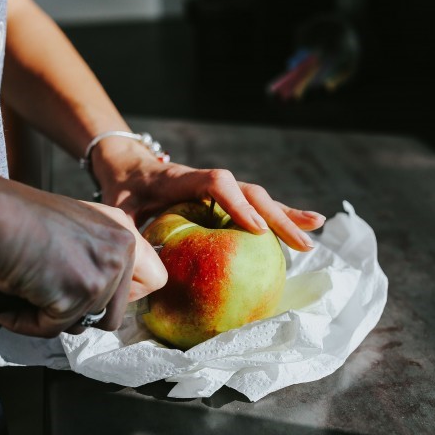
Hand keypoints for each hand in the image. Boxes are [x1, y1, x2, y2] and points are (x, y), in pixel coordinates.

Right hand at [0, 183, 166, 336]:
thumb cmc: (17, 218)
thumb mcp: (75, 228)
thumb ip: (98, 255)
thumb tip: (103, 295)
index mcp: (123, 231)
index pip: (154, 280)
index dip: (125, 297)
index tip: (95, 294)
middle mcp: (120, 250)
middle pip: (116, 315)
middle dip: (80, 312)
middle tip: (50, 293)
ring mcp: (103, 273)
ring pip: (86, 325)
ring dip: (54, 316)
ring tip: (29, 290)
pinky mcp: (79, 293)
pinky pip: (52, 329)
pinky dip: (27, 321)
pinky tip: (13, 298)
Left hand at [95, 142, 325, 250]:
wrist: (129, 167)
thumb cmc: (123, 190)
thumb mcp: (118, 210)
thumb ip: (127, 232)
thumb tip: (137, 267)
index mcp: (180, 180)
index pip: (215, 184)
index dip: (236, 204)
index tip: (255, 228)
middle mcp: (208, 182)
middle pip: (249, 192)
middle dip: (277, 216)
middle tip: (303, 240)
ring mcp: (220, 190)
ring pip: (258, 199)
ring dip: (286, 215)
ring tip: (316, 229)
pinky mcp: (225, 200)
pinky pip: (255, 208)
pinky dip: (278, 218)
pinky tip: (301, 230)